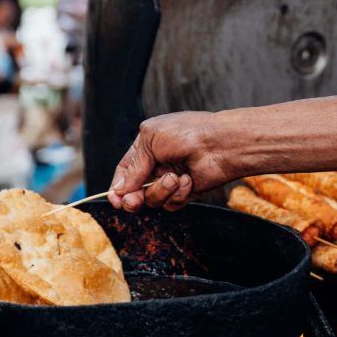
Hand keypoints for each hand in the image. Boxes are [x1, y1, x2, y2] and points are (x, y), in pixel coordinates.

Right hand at [108, 111, 233, 211]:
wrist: (220, 144)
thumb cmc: (187, 133)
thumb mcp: (151, 140)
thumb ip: (134, 167)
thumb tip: (119, 190)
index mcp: (146, 147)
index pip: (125, 171)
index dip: (118, 187)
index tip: (115, 199)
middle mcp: (157, 165)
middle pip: (135, 191)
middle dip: (133, 198)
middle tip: (134, 202)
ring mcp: (171, 180)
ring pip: (153, 199)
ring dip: (161, 190)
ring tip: (175, 177)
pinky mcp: (186, 192)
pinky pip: (171, 204)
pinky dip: (178, 194)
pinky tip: (189, 179)